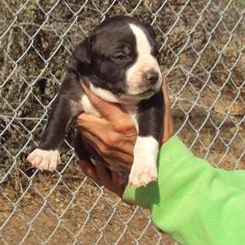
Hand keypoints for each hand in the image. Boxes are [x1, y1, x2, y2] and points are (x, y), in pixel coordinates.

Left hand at [76, 79, 173, 193]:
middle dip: (81, 107)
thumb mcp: (161, 115)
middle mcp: (109, 136)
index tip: (84, 80)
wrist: (161, 169)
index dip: (88, 89)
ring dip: (84, 120)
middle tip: (83, 98)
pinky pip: (86, 143)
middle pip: (82, 118)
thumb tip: (156, 75)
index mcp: (123, 123)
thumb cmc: (162, 140)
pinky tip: (94, 127)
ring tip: (88, 111)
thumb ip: (157, 94)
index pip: (98, 102)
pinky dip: (88, 133)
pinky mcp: (102, 158)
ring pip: (82, 130)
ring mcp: (103, 149)